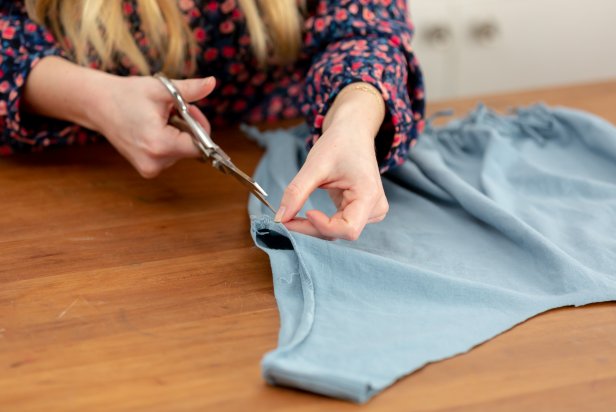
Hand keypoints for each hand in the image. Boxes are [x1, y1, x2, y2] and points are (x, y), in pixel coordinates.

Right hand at [96, 75, 214, 177]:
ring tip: (160, 118)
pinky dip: (169, 142)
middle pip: (192, 149)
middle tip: (173, 109)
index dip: (200, 126)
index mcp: (160, 144)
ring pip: (182, 152)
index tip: (189, 110)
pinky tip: (154, 129)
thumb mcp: (161, 89)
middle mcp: (155, 163)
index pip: (200, 146)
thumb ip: (190, 89)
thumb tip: (212, 83)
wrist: (97, 105)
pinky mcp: (147, 169)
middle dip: (189, 127)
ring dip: (178, 134)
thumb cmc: (127, 94)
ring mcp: (149, 169)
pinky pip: (170, 156)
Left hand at [275, 83, 388, 240]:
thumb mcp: (315, 165)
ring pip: (338, 232)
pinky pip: (339, 226)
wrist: (353, 133)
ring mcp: (371, 212)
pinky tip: (308, 214)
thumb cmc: (339, 144)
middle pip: (341, 232)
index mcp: (370, 195)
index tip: (303, 212)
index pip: (348, 229)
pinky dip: (320, 224)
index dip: (322, 226)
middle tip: (286, 219)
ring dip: (314, 227)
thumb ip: (297, 192)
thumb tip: (280, 219)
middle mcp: (375, 207)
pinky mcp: (362, 212)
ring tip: (296, 214)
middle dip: (312, 228)